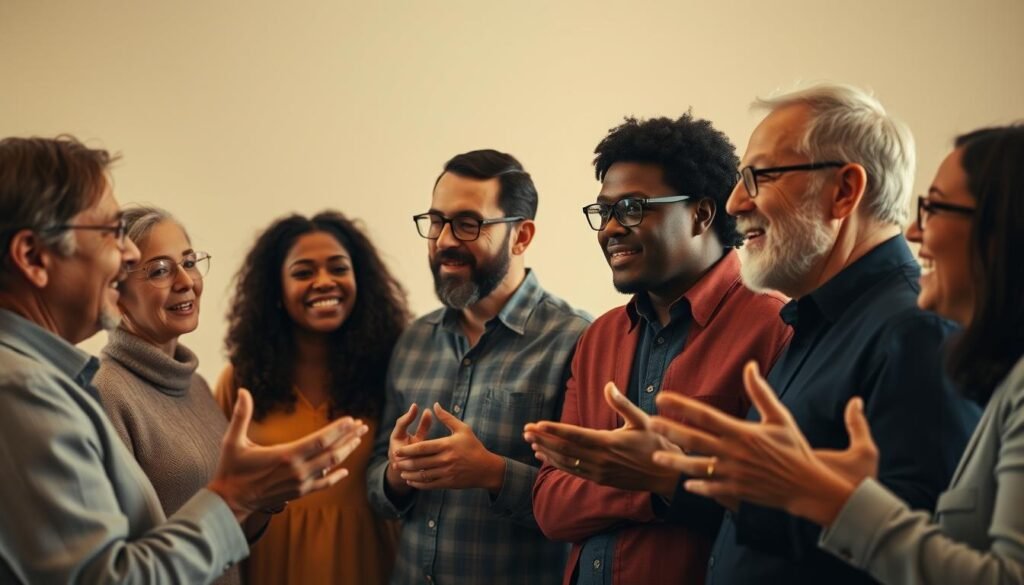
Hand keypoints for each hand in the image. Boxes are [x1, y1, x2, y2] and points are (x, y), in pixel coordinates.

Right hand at [208, 389, 367, 522]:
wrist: (230, 501)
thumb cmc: (231, 469)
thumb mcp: (232, 441)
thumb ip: (241, 415)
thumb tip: (242, 391)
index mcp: (286, 455)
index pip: (320, 440)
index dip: (338, 429)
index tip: (351, 419)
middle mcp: (297, 470)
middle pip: (332, 452)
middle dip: (349, 437)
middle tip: (363, 426)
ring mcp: (300, 483)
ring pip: (331, 467)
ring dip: (346, 452)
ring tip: (358, 440)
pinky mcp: (298, 493)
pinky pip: (323, 485)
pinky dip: (336, 477)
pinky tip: (345, 470)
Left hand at [392, 403, 505, 493]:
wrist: (486, 468)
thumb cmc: (473, 446)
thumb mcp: (463, 429)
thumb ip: (447, 418)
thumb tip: (435, 405)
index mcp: (447, 445)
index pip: (422, 448)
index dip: (408, 450)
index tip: (397, 450)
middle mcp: (446, 459)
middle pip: (420, 462)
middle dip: (405, 463)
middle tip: (395, 461)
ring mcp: (447, 472)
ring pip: (423, 475)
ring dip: (409, 474)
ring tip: (401, 472)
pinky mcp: (448, 483)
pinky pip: (429, 484)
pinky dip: (418, 484)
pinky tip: (412, 480)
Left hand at [523, 382, 681, 498]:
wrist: (666, 477)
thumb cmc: (655, 444)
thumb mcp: (642, 420)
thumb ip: (622, 404)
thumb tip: (608, 384)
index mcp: (608, 442)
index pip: (574, 435)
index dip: (553, 430)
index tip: (536, 424)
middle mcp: (600, 459)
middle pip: (564, 449)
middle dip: (543, 439)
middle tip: (525, 430)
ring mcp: (598, 472)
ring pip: (566, 462)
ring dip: (547, 452)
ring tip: (531, 442)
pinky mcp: (599, 480)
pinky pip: (573, 471)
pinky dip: (557, 464)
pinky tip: (547, 457)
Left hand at [648, 362, 875, 525]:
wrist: (808, 486)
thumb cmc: (795, 449)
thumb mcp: (780, 418)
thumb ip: (761, 392)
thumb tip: (750, 365)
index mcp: (741, 432)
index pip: (705, 415)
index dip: (681, 406)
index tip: (662, 398)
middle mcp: (732, 453)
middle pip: (694, 440)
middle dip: (669, 431)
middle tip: (650, 423)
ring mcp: (732, 474)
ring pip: (696, 467)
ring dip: (674, 462)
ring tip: (656, 457)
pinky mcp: (735, 491)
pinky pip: (710, 488)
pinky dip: (697, 487)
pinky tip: (684, 485)